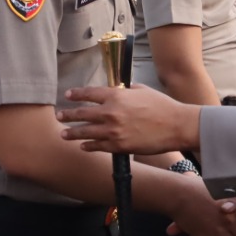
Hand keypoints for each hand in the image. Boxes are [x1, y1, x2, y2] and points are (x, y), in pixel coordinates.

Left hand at [58, 84, 199, 154]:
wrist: (176, 125)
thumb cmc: (162, 106)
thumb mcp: (142, 90)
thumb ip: (127, 90)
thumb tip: (120, 89)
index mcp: (116, 96)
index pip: (89, 93)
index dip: (76, 94)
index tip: (68, 95)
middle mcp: (111, 113)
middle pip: (82, 114)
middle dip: (68, 115)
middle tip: (59, 116)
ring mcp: (113, 131)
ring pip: (86, 132)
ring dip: (73, 133)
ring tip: (64, 134)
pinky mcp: (119, 146)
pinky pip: (98, 146)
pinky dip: (89, 146)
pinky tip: (83, 146)